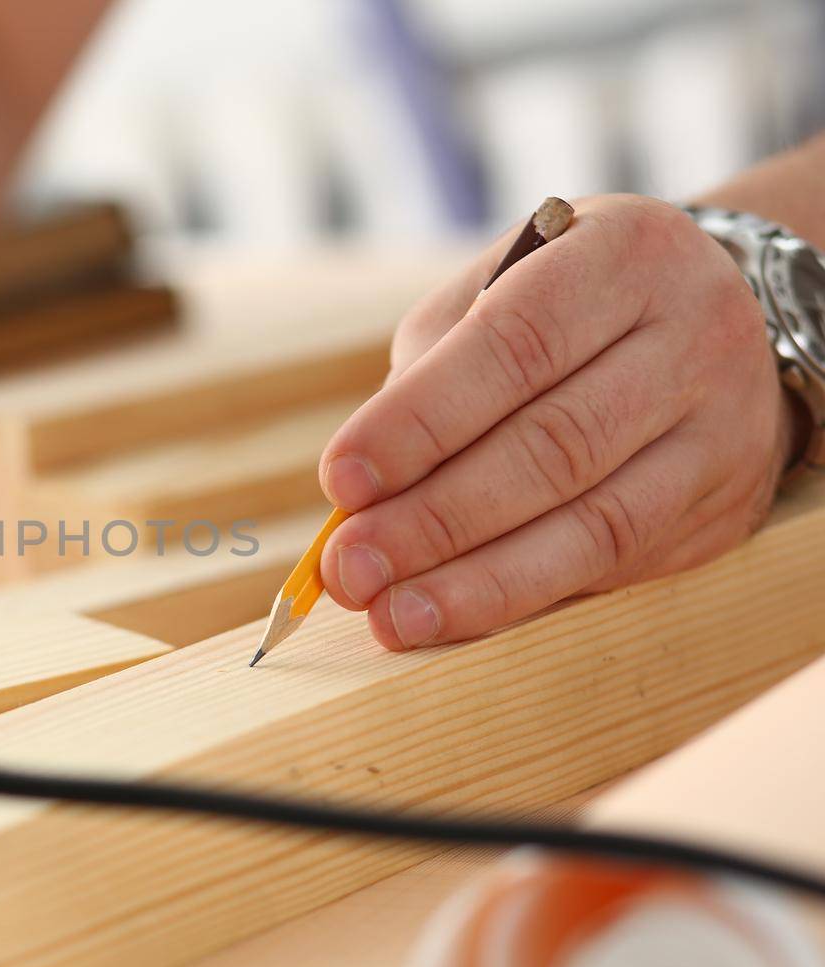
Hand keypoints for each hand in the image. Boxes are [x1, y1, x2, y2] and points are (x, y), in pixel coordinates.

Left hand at [318, 195, 800, 649]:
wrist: (722, 320)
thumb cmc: (566, 307)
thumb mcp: (498, 292)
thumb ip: (430, 372)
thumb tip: (360, 495)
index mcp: (624, 256)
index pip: (515, 345)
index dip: (420, 422)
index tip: (340, 482)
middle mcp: (693, 337)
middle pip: (555, 446)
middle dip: (436, 519)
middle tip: (350, 567)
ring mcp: (721, 430)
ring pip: (596, 525)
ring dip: (479, 582)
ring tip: (391, 615)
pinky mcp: (721, 508)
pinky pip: (617, 567)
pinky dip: (524, 596)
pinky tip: (453, 615)